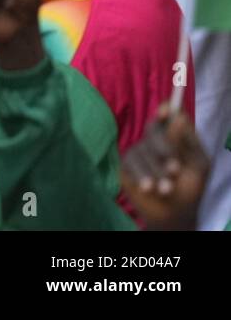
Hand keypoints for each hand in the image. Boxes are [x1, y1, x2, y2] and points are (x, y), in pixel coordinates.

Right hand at [121, 105, 209, 230]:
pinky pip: (130, 163)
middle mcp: (155, 140)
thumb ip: (185, 143)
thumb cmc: (189, 188)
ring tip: (167, 189)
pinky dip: (141, 175)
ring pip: (142, 149)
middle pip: (152, 129)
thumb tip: (178, 117)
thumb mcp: (196, 165)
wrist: (174, 213)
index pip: (168, 117)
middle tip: (175, 169)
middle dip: (164, 149)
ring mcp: (139, 151)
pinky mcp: (126, 165)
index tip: (166, 112)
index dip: (166, 111)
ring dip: (156, 171)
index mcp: (175, 137)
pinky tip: (149, 188)